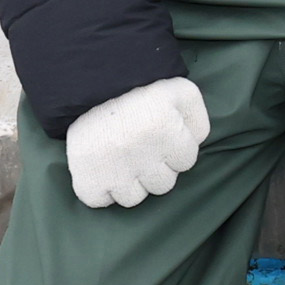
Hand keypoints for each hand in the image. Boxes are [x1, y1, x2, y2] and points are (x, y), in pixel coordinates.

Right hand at [66, 77, 210, 207]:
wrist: (87, 84)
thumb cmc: (139, 88)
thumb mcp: (180, 90)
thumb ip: (197, 119)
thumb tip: (195, 144)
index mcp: (164, 130)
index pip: (186, 161)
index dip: (174, 149)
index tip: (160, 137)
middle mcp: (140, 155)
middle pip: (162, 185)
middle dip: (155, 168)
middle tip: (140, 147)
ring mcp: (113, 172)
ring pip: (133, 198)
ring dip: (129, 182)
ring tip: (121, 160)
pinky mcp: (87, 179)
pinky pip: (99, 200)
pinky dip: (100, 190)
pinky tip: (102, 171)